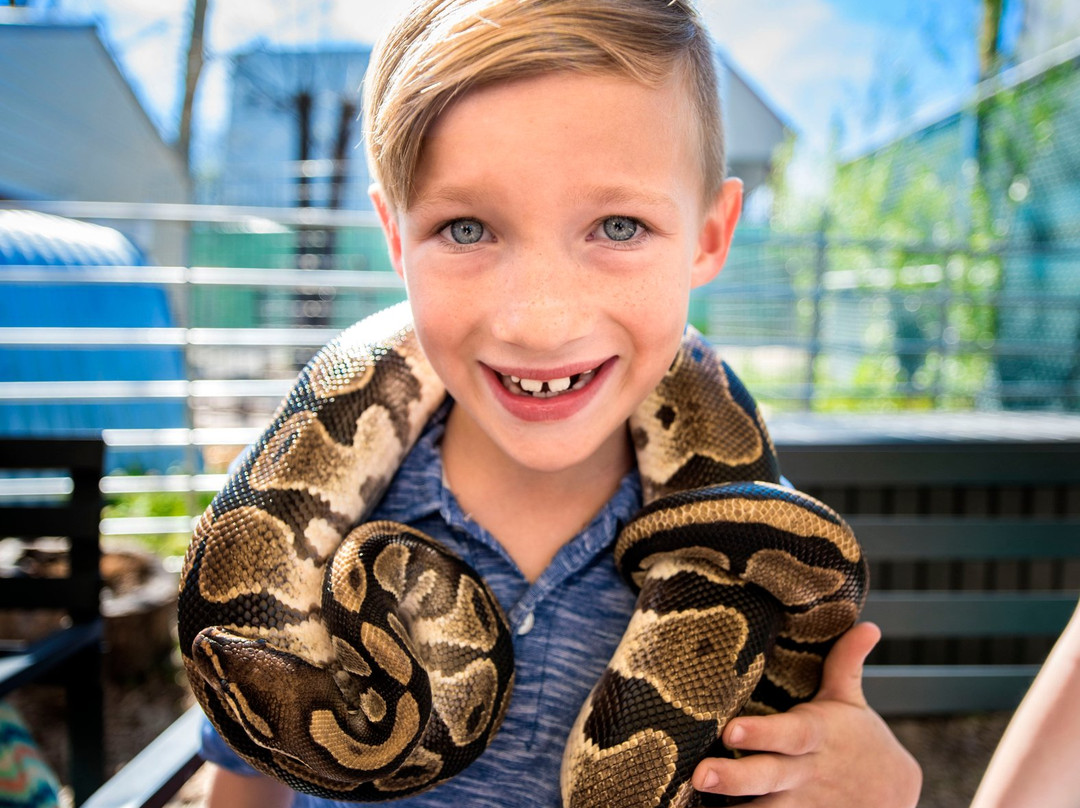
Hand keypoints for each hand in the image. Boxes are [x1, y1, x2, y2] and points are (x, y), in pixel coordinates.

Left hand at [692, 622, 921, 806]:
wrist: (894, 794)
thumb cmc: (858, 738)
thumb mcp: (851, 700)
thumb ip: (845, 663)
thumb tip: (868, 624)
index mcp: (816, 735)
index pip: (790, 733)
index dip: (762, 733)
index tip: (729, 728)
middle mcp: (805, 773)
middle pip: (768, 776)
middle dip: (734, 778)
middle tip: (699, 774)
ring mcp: (801, 805)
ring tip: (687, 804)